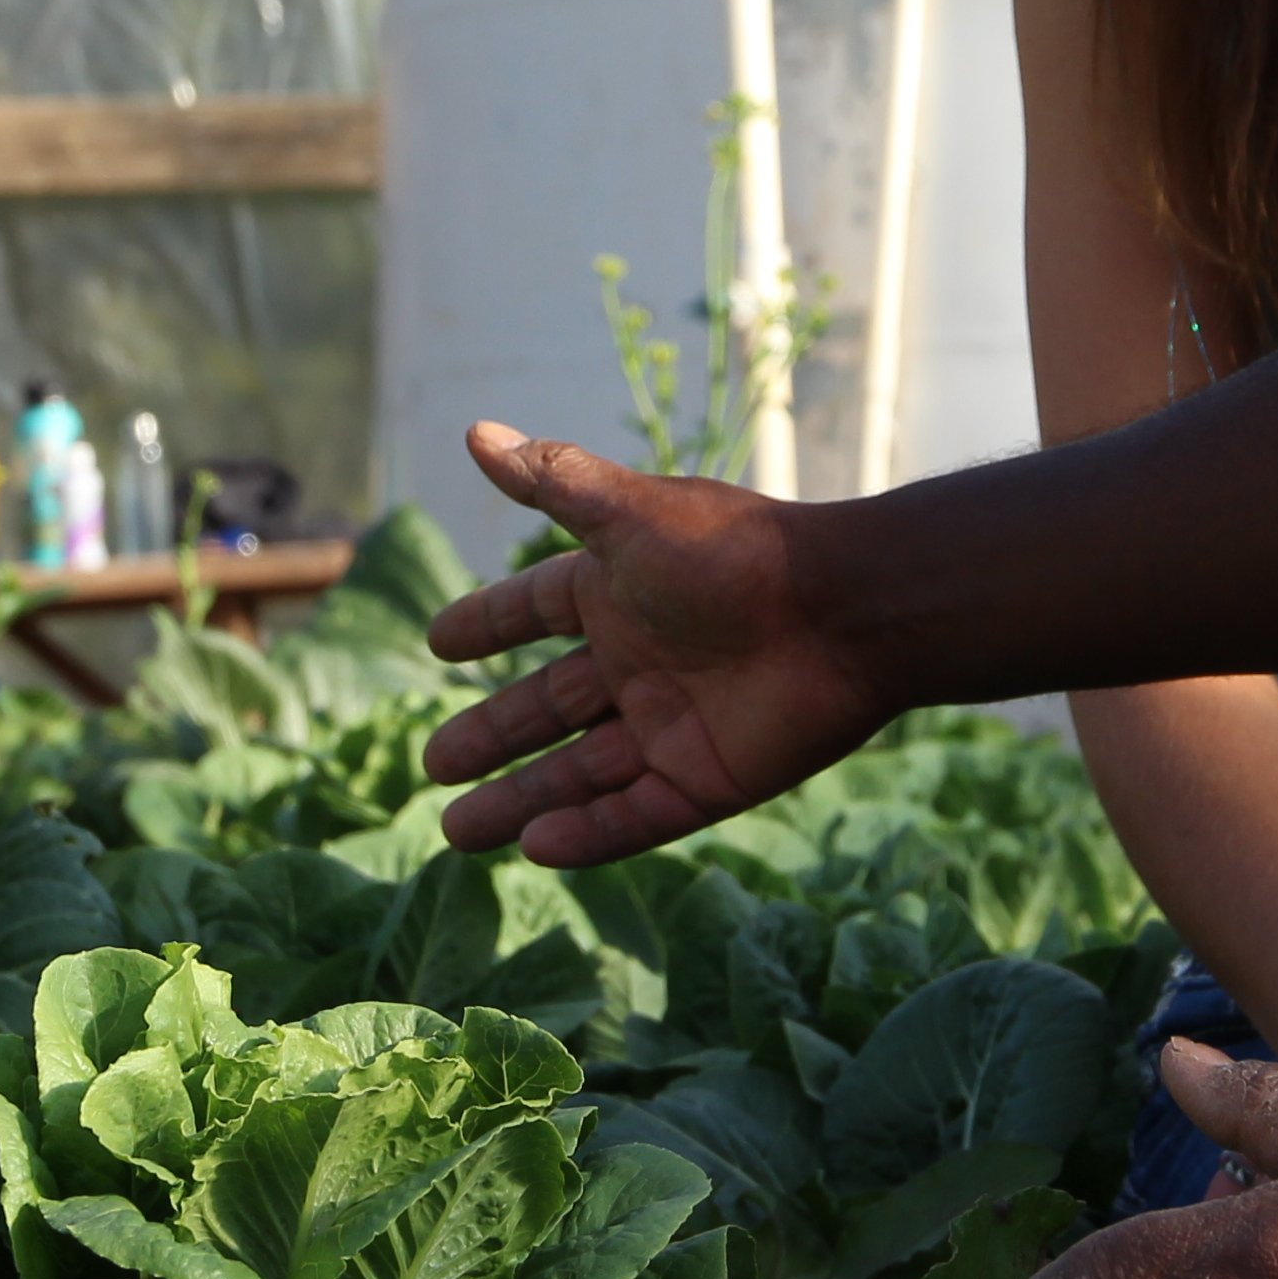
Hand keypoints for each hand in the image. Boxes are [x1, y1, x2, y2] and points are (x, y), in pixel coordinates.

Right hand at [419, 425, 890, 863]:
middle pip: (548, 707)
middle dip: (491, 735)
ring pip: (580, 774)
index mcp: (620, 591)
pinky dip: (586, 835)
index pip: (536, 610)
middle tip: (433, 764)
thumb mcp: (629, 514)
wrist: (844, 615)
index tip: (438, 643)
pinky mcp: (706, 779)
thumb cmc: (734, 555)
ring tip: (454, 833)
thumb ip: (552, 481)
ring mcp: (672, 725)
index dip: (490, 623)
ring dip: (520, 801)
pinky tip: (534, 847)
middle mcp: (640, 659)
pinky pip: (635, 816)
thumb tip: (474, 430)